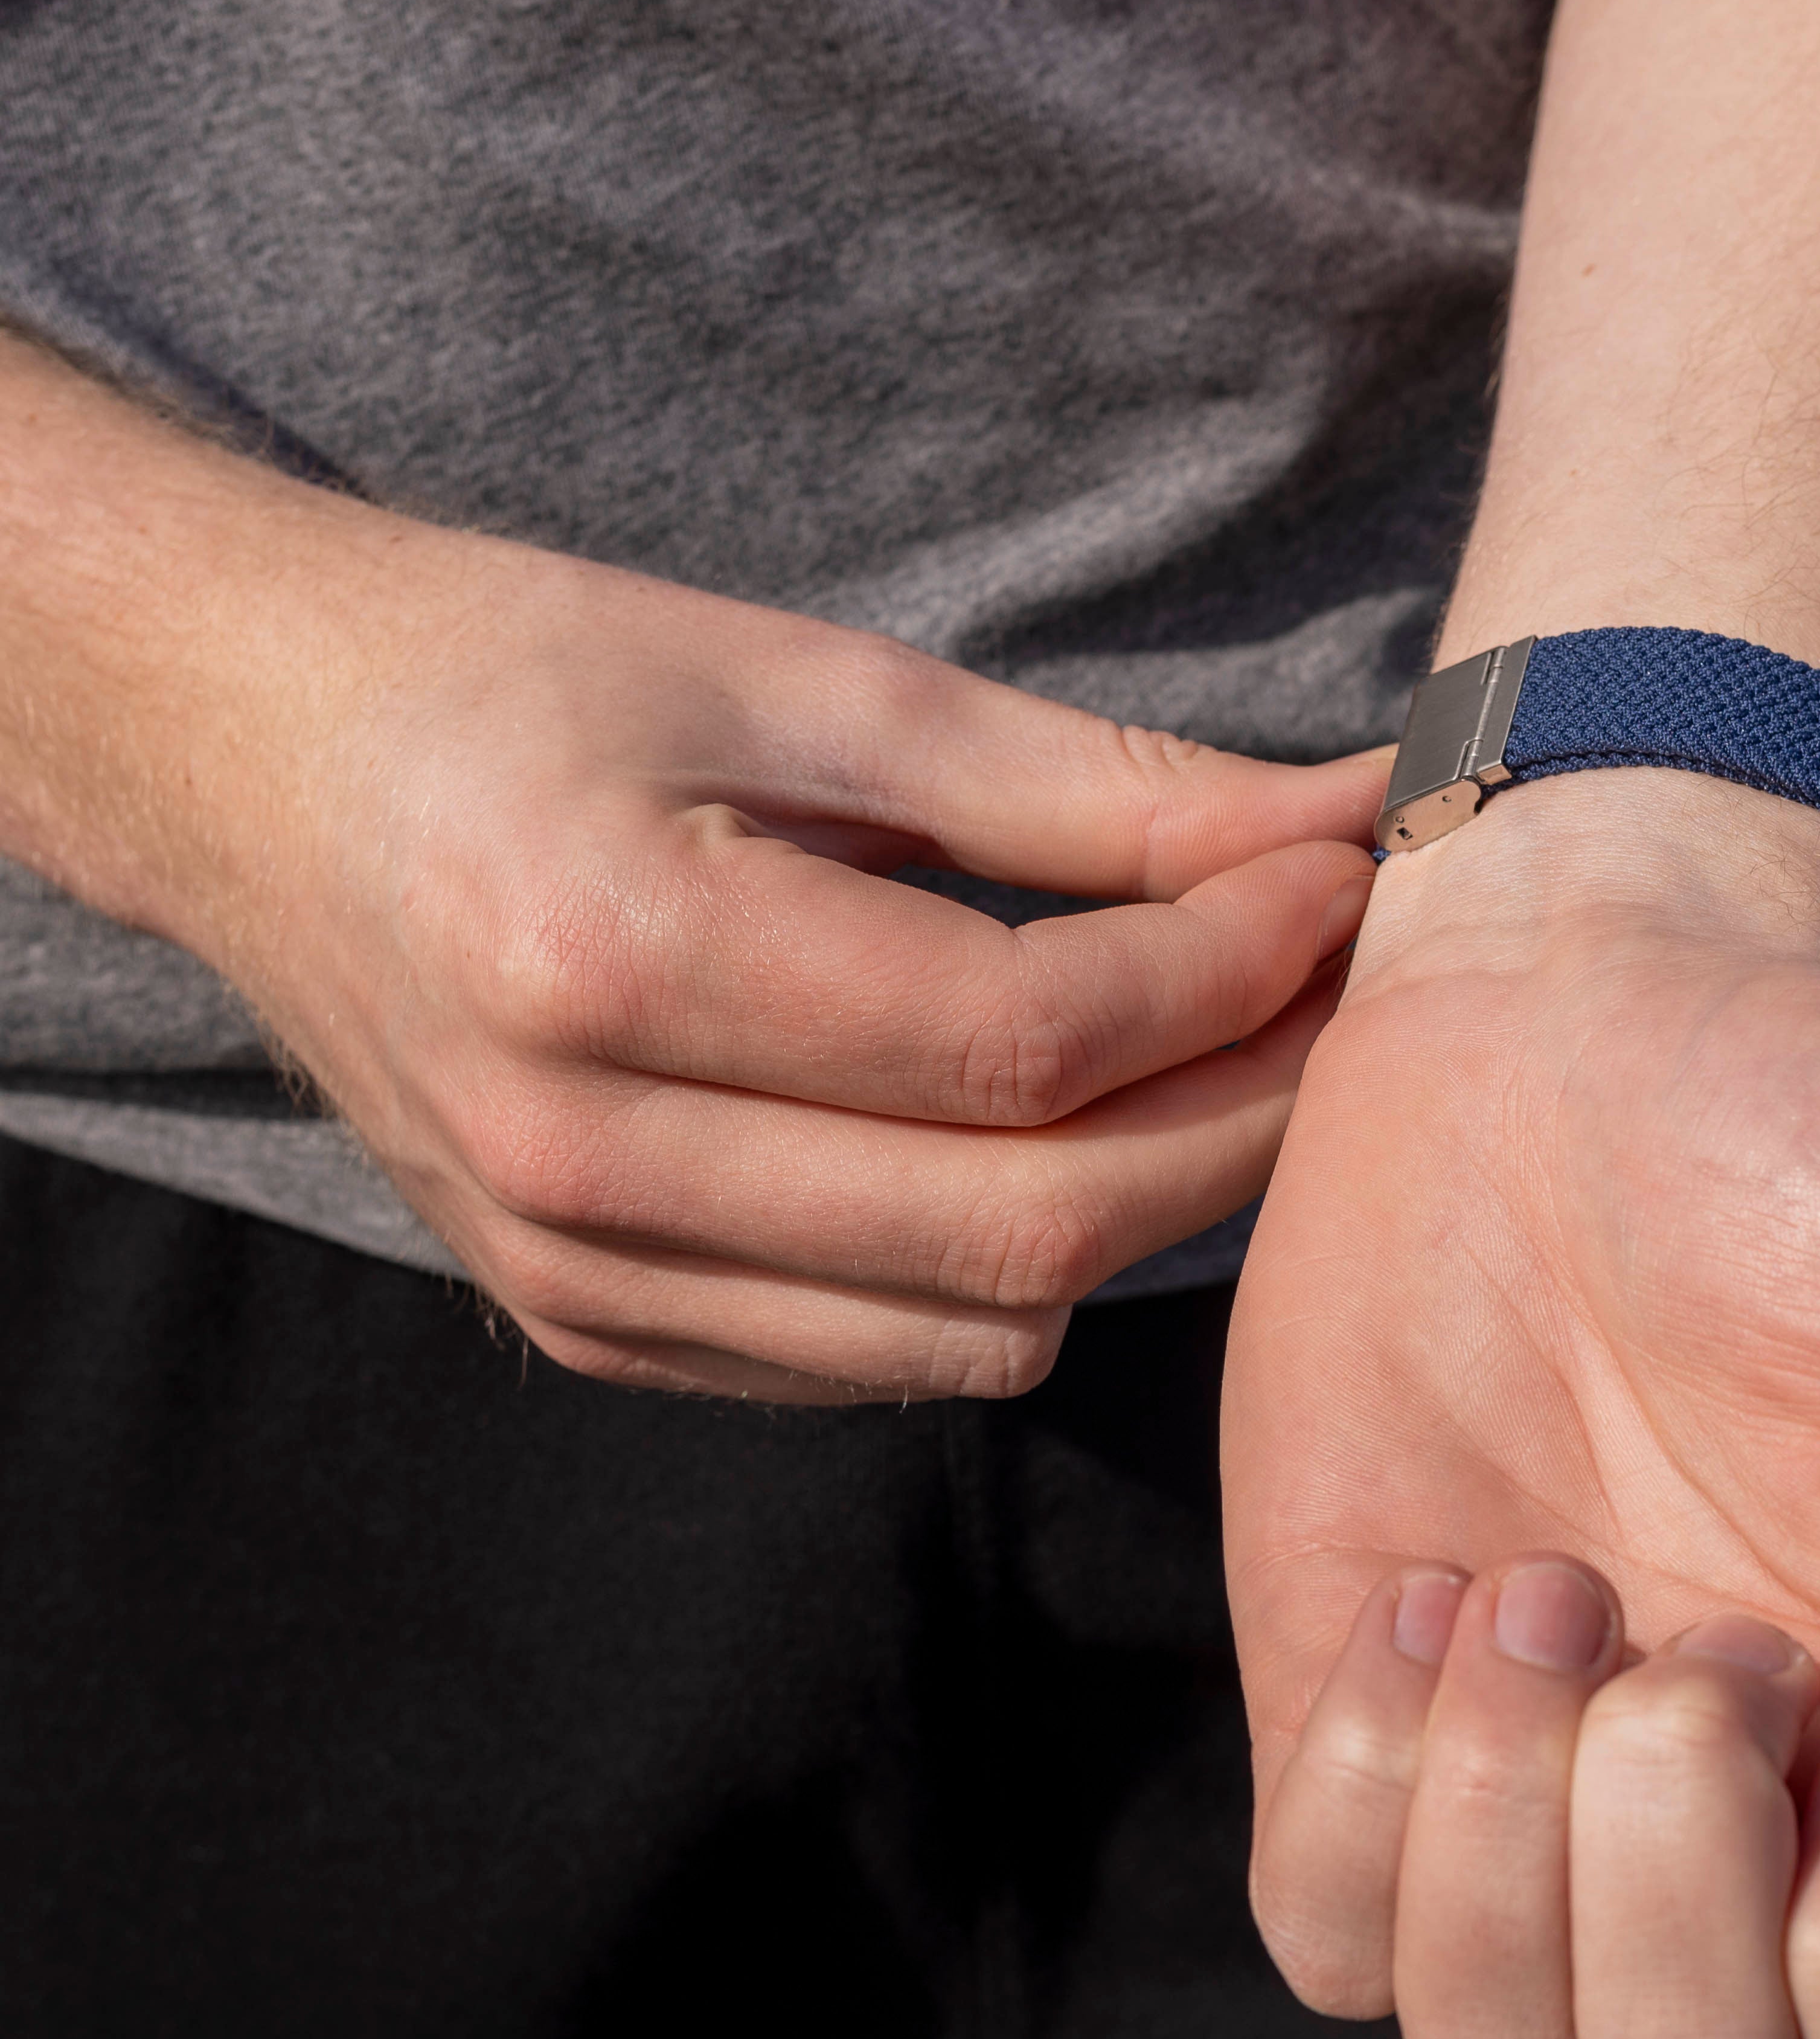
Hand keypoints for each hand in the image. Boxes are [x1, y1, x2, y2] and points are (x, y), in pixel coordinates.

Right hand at [9, 395, 1379, 1399]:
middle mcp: (582, 1159)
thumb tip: (1335, 821)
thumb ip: (1078, 785)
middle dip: (1235, 1116)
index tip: (1338, 883)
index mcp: (612, 959)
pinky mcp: (591, 1326)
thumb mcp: (802, 678)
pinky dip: (1008, 1268)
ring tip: (1201, 1056)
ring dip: (1140, 1206)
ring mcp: (577, 1275)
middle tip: (1329, 993)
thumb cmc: (521, 679)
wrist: (262, 772)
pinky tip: (1037, 1136)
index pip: (1021, 1046)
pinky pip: (887, 1359)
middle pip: (1027, 1227)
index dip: (1227, 975)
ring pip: (981, 1330)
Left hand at [1225, 773, 1819, 2038]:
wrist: (1572, 1015)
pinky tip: (1425, 1589)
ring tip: (1543, 1591)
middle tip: (1694, 1633)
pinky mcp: (1347, 1713)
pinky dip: (1363, 1781)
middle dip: (1673, 1878)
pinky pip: (1318, 1929)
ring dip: (1501, 1838)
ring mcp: (1522, 1789)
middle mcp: (1722, 1833)